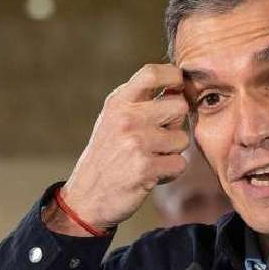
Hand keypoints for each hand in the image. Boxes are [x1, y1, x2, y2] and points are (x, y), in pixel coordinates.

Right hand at [45, 64, 189, 234]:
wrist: (86, 196)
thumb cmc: (107, 156)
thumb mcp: (113, 120)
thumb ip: (140, 102)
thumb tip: (179, 88)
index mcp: (118, 103)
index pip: (152, 73)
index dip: (173, 77)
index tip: (177, 87)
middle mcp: (126, 118)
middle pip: (179, 105)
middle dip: (176, 123)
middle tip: (161, 137)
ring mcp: (136, 143)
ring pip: (182, 139)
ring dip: (172, 152)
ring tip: (151, 158)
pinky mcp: (146, 168)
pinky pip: (179, 164)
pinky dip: (170, 172)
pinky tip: (151, 174)